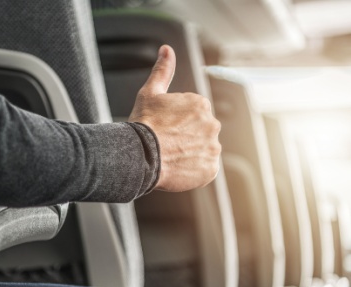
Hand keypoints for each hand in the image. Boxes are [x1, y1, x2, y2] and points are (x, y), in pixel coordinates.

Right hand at [129, 45, 220, 191]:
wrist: (140, 156)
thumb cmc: (143, 124)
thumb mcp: (150, 92)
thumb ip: (163, 70)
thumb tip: (167, 50)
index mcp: (200, 104)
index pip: (192, 115)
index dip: (176, 124)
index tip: (164, 129)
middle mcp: (212, 124)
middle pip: (200, 132)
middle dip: (186, 138)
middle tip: (166, 144)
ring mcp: (213, 148)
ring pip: (202, 151)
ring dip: (190, 154)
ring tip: (170, 157)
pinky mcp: (210, 170)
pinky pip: (204, 170)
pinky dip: (193, 171)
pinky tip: (177, 168)